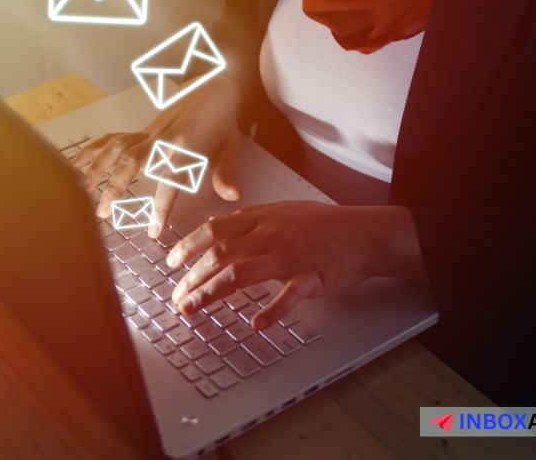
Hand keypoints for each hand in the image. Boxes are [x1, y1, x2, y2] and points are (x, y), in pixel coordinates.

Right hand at [72, 74, 242, 236]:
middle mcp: (162, 140)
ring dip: (98, 168)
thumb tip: (232, 196)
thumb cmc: (222, 120)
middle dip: (115, 188)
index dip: (160, 207)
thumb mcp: (231, 146)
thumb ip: (227, 173)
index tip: (152, 230)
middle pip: (131, 163)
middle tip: (102, 213)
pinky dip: (94, 149)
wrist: (212, 87)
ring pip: (117, 149)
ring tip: (83, 190)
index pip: (170, 182)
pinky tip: (76, 162)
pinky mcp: (141, 131)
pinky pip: (113, 138)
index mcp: (185, 147)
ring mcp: (148, 134)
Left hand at [166, 202, 427, 328]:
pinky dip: (273, 310)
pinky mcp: (311, 277)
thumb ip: (252, 220)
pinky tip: (257, 324)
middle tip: (177, 297)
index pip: (215, 229)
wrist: (363, 233)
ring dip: (211, 292)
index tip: (171, 263)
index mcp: (262, 218)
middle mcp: (270, 234)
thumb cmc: (323, 224)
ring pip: (241, 273)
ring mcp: (290, 255)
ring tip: (192, 309)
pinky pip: (290, 294)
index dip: (188, 246)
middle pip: (220, 254)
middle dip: (192, 277)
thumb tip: (219, 229)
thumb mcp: (283, 211)